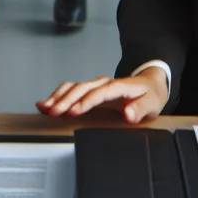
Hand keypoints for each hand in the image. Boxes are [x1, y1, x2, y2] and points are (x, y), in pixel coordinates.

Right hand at [36, 68, 168, 124]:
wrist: (150, 84)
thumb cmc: (150, 95)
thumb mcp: (152, 103)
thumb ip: (141, 108)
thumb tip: (128, 114)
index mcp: (119, 86)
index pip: (100, 92)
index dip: (86, 101)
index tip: (74, 111)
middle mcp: (105, 83)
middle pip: (82, 88)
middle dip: (66, 100)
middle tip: (53, 112)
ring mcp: (96, 85)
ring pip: (73, 87)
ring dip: (58, 97)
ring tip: (44, 108)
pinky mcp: (91, 91)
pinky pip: (71, 90)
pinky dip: (58, 95)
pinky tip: (46, 104)